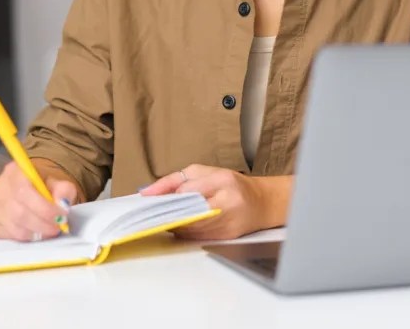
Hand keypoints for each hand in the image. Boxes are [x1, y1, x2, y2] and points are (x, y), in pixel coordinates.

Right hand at [0, 160, 76, 241]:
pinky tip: (35, 232)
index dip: (44, 208)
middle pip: (19, 213)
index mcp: (14, 172)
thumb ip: (64, 190)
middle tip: (58, 227)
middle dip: (42, 224)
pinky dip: (23, 237)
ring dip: (35, 232)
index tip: (61, 215)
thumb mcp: (60, 181)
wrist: (34, 186)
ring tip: (50, 230)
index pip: (24, 192)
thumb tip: (62, 204)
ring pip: (13, 227)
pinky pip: (5, 235)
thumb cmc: (46, 184)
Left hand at [139, 164, 292, 239]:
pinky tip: (179, 226)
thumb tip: (147, 192)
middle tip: (152, 214)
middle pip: (187, 212)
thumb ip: (176, 180)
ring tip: (164, 219)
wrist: (262, 203)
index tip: (149, 201)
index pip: (187, 191)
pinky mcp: (226, 238)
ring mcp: (228, 223)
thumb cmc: (232, 184)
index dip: (167, 197)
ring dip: (174, 225)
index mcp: (223, 180)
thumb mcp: (206, 172)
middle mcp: (227, 202)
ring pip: (189, 228)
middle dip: (167, 214)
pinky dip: (184, 232)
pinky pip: (196, 238)